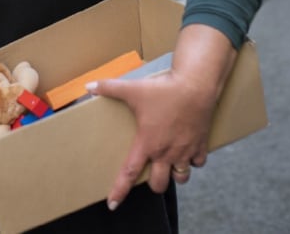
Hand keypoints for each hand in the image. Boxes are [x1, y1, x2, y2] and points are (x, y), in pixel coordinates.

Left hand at [85, 24, 236, 210]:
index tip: (113, 204)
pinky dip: (193, 161)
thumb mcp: (133, 89)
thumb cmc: (163, 89)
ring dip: (175, 175)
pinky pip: (198, 163)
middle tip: (151, 173)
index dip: (120, 190)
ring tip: (169, 165)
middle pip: (159, 184)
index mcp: (148, 143)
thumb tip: (88, 85)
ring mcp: (185, 150)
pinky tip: (187, 152)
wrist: (196, 84)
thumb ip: (109, 88)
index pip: (129, 173)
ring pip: (182, 178)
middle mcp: (166, 152)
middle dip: (154, 184)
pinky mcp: (200, 144)